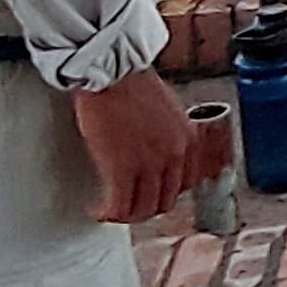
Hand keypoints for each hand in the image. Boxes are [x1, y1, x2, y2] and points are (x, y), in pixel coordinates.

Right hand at [73, 71, 219, 223]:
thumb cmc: (133, 84)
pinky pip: (118, 206)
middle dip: (144, 208)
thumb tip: (161, 153)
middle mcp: (176, 155)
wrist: (112, 71)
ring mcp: (151, 164)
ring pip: (142, 209)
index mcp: (189, 139)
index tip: (149, 193)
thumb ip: (172, 135)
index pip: (187, 184)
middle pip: (165, 201)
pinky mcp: (123, 168)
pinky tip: (97, 209)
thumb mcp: (169, 111)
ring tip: (110, 211)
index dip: (165, 193)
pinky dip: (107, 213)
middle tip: (127, 206)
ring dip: (124, 215)